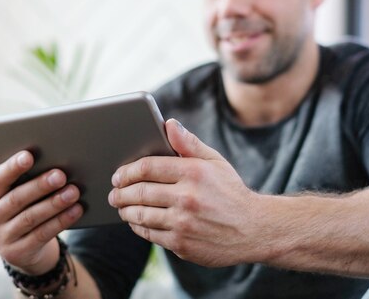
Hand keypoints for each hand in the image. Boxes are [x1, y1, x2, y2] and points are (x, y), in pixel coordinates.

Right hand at [0, 150, 82, 274]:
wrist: (22, 250)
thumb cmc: (16, 210)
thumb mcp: (4, 194)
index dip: (11, 168)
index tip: (29, 155)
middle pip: (16, 199)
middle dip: (40, 186)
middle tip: (61, 174)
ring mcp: (0, 240)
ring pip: (31, 218)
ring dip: (54, 203)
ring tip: (74, 191)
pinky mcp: (17, 254)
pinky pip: (42, 234)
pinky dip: (61, 221)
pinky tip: (76, 209)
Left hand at [108, 119, 259, 266]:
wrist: (255, 229)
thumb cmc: (231, 192)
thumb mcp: (215, 162)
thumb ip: (189, 143)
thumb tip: (168, 124)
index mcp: (193, 172)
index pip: (147, 167)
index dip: (126, 171)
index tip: (118, 175)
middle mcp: (187, 197)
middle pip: (139, 192)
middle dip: (120, 192)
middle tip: (113, 193)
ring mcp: (183, 223)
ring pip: (140, 215)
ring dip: (125, 211)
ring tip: (121, 207)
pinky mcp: (182, 244)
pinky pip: (149, 234)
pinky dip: (138, 227)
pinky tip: (136, 222)